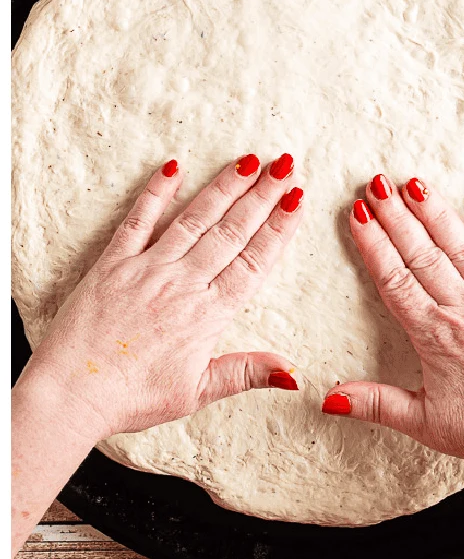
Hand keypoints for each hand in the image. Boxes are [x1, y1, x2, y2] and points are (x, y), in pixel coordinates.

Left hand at [24, 154, 304, 441]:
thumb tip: (294, 374)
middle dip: (262, 195)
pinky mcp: (113, 264)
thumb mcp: (198, 392)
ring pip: (195, 219)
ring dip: (224, 187)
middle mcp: (182, 283)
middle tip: (285, 165)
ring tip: (249, 160)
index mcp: (208, 314)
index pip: (254, 261)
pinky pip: (138, 220)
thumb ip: (247, 372)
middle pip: (232, 231)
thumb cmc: (132, 397)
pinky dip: (156, 192)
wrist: (71, 394)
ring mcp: (148, 268)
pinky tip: (173, 168)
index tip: (298, 199)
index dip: (279, 228)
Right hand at [323, 174, 463, 482]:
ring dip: (438, 214)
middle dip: (397, 217)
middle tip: (376, 183)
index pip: (395, 280)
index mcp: (437, 338)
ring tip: (415, 183)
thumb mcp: (426, 425)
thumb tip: (325, 396)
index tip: (356, 213)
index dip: (373, 244)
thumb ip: (376, 404)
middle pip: (424, 255)